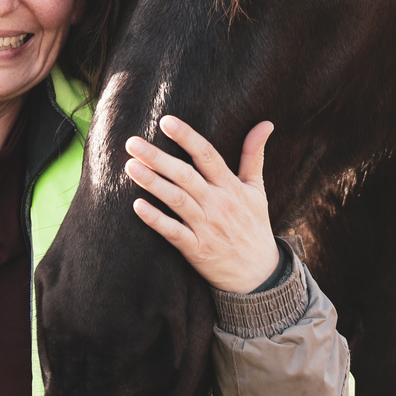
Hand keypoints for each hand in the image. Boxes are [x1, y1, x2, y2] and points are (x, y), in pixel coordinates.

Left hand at [125, 116, 279, 292]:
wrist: (259, 274)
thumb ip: (254, 154)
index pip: (207, 155)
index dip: (187, 137)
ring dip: (152, 183)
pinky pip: (173, 232)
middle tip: (132, 143)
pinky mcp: (196, 249)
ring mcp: (206, 227)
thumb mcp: (257, 189)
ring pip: (176, 200)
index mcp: (231, 186)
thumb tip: (265, 123)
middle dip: (158, 158)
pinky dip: (156, 219)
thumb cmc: (254, 225)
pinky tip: (137, 205)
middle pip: (185, 176)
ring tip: (130, 166)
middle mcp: (218, 204)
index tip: (165, 121)